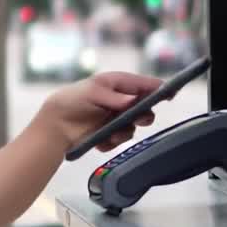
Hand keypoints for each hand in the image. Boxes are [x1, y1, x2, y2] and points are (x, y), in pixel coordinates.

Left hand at [39, 71, 164, 153]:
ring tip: (109, 133)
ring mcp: (117, 119)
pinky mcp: (111, 135)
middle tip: (137, 118)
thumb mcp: (93, 92)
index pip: (146, 85)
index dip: (160, 89)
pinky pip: (120, 141)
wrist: (56, 124)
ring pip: (133, 128)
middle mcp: (122, 102)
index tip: (170, 94)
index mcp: (119, 85)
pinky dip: (110, 141)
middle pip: (146, 109)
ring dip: (123, 132)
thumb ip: (114, 97)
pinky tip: (99, 139)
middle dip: (143, 116)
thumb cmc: (73, 100)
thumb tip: (133, 100)